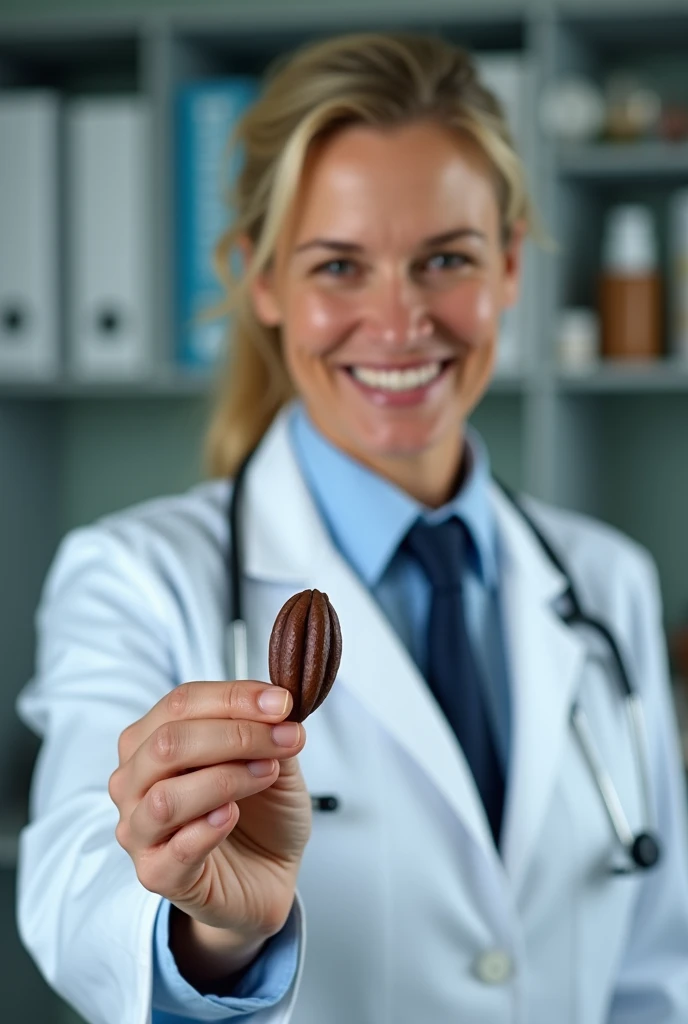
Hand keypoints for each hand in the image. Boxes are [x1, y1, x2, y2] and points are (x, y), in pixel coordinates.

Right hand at [109, 681, 310, 981]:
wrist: (269, 872)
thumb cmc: (260, 810)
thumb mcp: (273, 758)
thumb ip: (268, 731)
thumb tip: (276, 705)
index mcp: (152, 739)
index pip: (180, 703)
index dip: (233, 698)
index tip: (282, 703)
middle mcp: (135, 781)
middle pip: (168, 743)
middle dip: (235, 735)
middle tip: (286, 739)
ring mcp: (140, 830)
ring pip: (165, 797)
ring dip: (225, 779)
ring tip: (266, 773)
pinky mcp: (157, 875)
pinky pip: (173, 850)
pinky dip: (207, 828)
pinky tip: (233, 815)